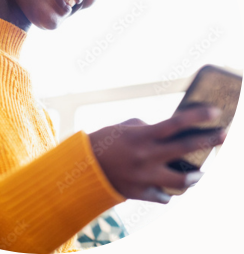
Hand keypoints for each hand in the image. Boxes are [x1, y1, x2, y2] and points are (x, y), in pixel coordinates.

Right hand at [88, 106, 224, 202]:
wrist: (83, 167)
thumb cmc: (103, 141)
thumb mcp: (123, 128)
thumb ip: (145, 128)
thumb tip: (163, 133)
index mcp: (142, 136)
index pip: (176, 123)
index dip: (198, 116)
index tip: (215, 111)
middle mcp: (147, 156)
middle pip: (186, 148)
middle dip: (209, 141)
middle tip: (223, 135)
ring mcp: (146, 176)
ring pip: (182, 181)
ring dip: (194, 176)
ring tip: (200, 172)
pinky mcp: (141, 192)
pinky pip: (163, 196)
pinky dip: (166, 191)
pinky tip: (167, 187)